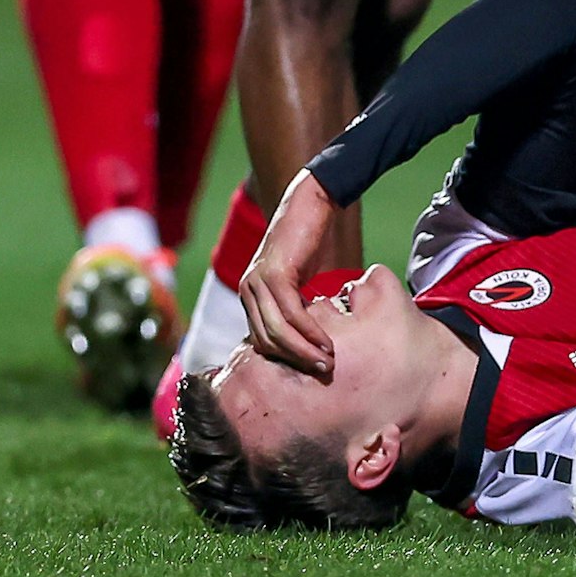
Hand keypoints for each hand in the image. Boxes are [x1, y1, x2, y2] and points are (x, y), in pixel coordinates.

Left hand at [239, 171, 338, 374]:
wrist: (312, 203)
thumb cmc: (311, 240)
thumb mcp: (303, 279)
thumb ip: (301, 305)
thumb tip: (314, 336)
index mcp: (252, 295)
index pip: (263, 341)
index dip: (288, 359)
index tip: (314, 368)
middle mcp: (248, 290)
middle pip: (267, 342)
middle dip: (296, 361)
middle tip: (324, 373)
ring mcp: (257, 282)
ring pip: (277, 332)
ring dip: (303, 352)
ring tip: (327, 363)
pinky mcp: (274, 274)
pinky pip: (291, 314)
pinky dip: (310, 332)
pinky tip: (326, 342)